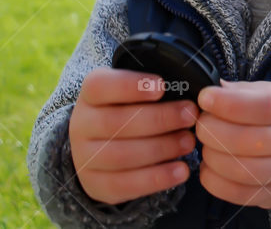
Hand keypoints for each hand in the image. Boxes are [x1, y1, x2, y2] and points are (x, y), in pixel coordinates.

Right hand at [69, 67, 197, 204]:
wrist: (100, 147)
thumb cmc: (128, 110)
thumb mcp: (133, 93)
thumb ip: (153, 88)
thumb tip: (190, 85)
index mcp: (90, 94)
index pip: (99, 86)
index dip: (130, 86)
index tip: (161, 86)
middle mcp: (81, 124)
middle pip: (116, 122)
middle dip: (159, 119)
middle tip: (189, 115)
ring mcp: (84, 157)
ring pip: (121, 155)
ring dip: (161, 149)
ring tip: (189, 142)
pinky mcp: (95, 184)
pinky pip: (125, 185)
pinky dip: (157, 178)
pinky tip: (181, 170)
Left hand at [196, 80, 270, 212]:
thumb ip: (244, 92)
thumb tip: (215, 92)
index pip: (266, 106)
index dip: (230, 103)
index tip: (205, 98)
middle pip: (253, 140)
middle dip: (216, 131)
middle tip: (200, 124)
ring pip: (246, 171)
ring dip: (214, 157)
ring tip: (206, 145)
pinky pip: (241, 195)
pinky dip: (216, 182)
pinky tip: (208, 167)